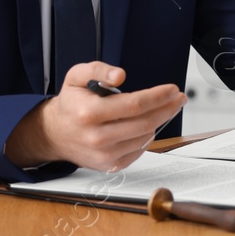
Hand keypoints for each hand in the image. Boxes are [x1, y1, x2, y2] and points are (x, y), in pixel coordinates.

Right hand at [5, 62, 186, 171]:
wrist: (55, 133)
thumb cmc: (71, 103)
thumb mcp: (76, 77)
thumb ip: (98, 70)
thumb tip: (120, 76)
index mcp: (89, 113)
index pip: (134, 105)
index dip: (158, 97)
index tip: (172, 90)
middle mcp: (97, 137)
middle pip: (145, 123)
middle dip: (167, 108)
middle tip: (178, 98)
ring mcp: (104, 155)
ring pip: (145, 137)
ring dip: (159, 121)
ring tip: (163, 108)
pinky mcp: (110, 165)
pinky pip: (139, 150)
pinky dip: (147, 136)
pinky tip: (145, 124)